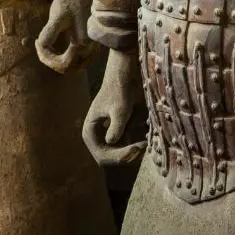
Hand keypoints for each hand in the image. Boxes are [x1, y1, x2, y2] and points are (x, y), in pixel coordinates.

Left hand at [36, 0, 94, 72]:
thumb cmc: (70, 2)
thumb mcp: (57, 15)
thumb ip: (50, 32)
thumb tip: (41, 46)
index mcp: (83, 43)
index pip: (63, 64)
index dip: (46, 56)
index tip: (36, 41)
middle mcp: (90, 49)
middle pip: (68, 68)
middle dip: (51, 60)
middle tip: (39, 44)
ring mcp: (93, 50)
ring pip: (73, 67)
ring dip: (57, 61)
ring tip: (46, 47)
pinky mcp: (92, 49)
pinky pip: (77, 62)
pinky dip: (64, 58)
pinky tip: (55, 48)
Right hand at [82, 48, 144, 166]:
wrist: (124, 77)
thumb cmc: (120, 91)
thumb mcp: (120, 109)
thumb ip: (116, 126)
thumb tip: (111, 142)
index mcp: (90, 132)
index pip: (102, 156)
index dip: (119, 157)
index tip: (136, 148)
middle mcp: (96, 137)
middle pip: (111, 158)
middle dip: (127, 154)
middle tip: (143, 145)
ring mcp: (105, 136)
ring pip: (119, 154)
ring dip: (132, 150)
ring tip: (145, 140)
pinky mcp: (116, 133)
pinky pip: (125, 146)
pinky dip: (135, 144)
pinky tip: (145, 137)